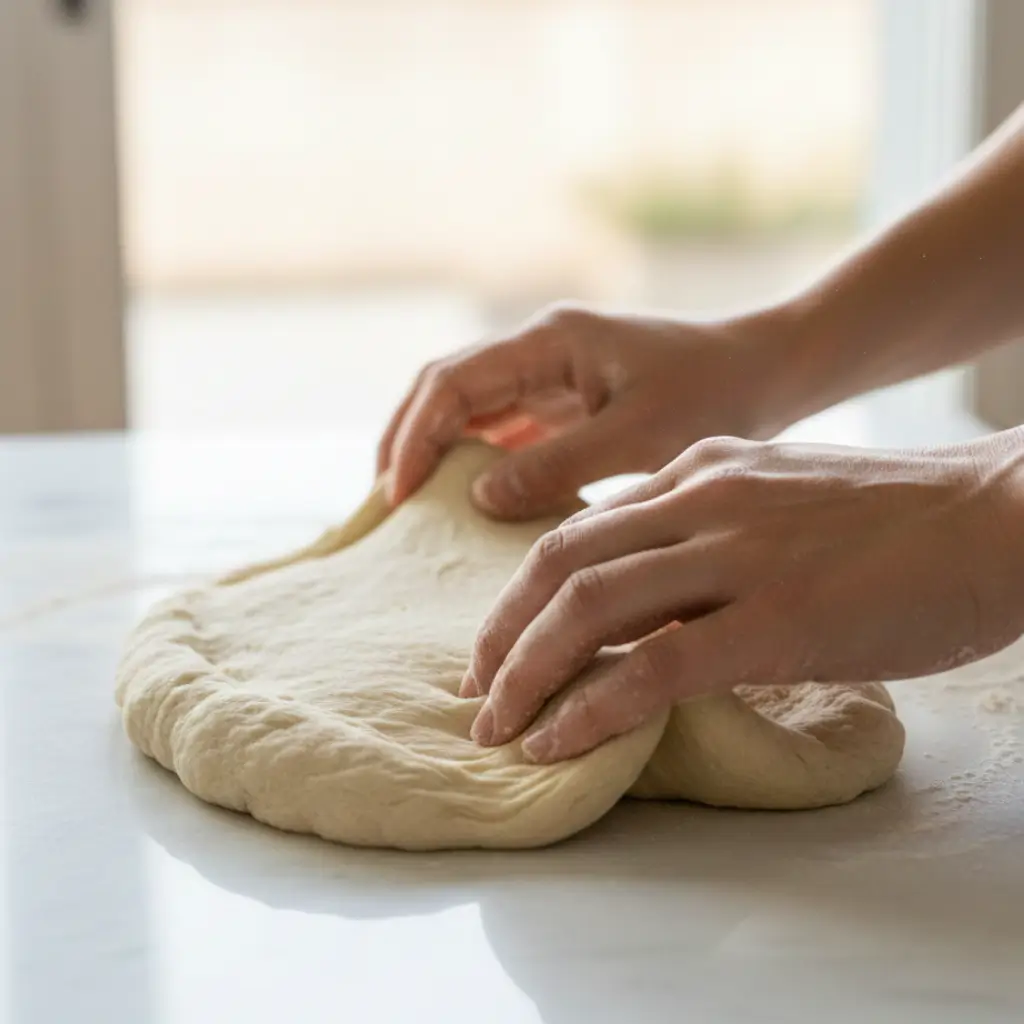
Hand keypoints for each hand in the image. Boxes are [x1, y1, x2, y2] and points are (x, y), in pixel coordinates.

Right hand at [377, 303, 795, 518]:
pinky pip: (502, 427)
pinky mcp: (566, 400)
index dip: (415, 436)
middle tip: (385, 504)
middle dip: (407, 440)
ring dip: (434, 450)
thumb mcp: (640, 437)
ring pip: (468, 407)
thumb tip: (479, 497)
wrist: (768, 370)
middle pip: (444, 388)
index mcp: (551, 340)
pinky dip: (474, 460)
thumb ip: (558, 465)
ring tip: (409, 506)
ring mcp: (550, 373)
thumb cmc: (716, 394)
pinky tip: (465, 500)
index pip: (453, 381)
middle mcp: (540, 349)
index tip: (396, 494)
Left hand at [462, 432, 1023, 761]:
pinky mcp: (776, 620)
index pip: (579, 528)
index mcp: (699, 469)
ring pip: (587, 607)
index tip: (500, 638)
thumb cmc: (898, 517)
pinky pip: (651, 666)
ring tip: (494, 724)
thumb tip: (658, 587)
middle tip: (475, 686)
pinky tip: (555, 741)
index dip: (523, 589)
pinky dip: (589, 707)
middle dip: (501, 632)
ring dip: (526, 671)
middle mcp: (701, 501)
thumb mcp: (782, 493)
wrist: (997, 515)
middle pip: (559, 563)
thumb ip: (711, 523)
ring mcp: (735, 557)